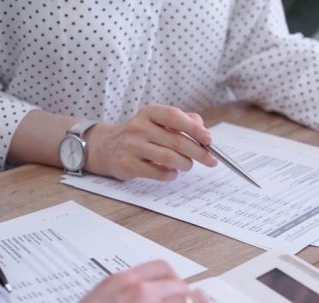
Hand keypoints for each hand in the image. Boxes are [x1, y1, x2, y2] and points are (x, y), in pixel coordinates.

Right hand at [84, 104, 218, 180]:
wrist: (107, 147)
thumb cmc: (142, 134)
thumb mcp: (159, 121)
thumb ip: (184, 121)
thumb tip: (204, 131)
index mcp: (149, 112)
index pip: (175, 117)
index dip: (195, 129)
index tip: (209, 140)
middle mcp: (138, 126)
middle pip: (176, 141)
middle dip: (198, 152)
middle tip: (211, 160)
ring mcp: (131, 145)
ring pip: (169, 158)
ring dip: (185, 164)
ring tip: (187, 165)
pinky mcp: (128, 164)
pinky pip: (158, 173)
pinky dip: (171, 174)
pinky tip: (172, 172)